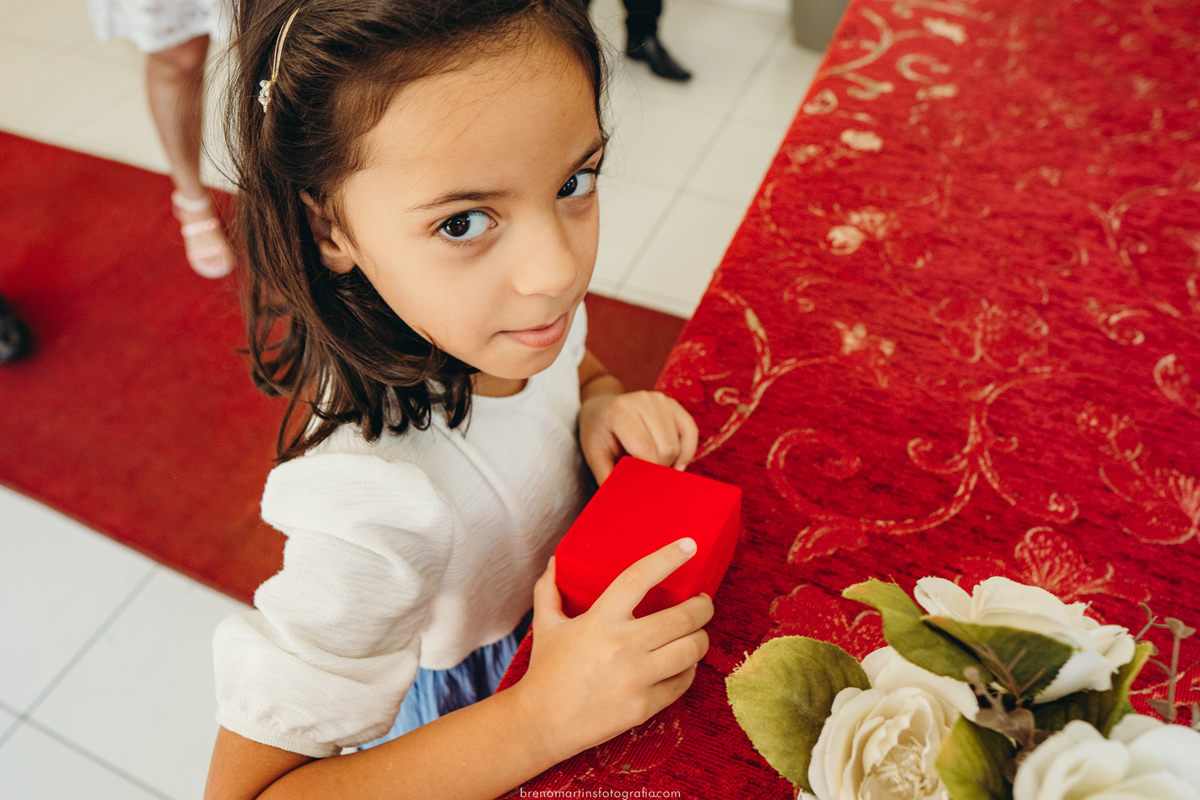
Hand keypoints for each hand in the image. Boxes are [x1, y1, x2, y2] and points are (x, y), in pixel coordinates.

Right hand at [515, 539, 713, 760]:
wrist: (542, 723)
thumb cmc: (546, 671)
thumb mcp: (545, 625)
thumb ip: (549, 590)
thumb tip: (554, 562)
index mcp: (600, 619)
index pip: (639, 578)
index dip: (668, 558)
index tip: (689, 545)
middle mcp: (622, 645)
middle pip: (681, 618)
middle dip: (702, 607)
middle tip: (703, 602)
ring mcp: (636, 678)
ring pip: (691, 650)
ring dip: (701, 638)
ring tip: (697, 633)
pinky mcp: (645, 706)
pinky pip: (682, 682)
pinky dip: (689, 669)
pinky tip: (684, 663)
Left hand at [578, 390, 698, 482]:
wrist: (601, 409)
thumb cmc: (598, 434)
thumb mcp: (595, 456)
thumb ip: (609, 477)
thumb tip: (624, 503)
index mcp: (619, 411)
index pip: (645, 449)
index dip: (648, 474)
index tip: (643, 489)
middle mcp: (642, 400)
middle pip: (666, 448)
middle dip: (657, 469)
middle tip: (644, 476)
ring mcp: (660, 400)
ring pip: (677, 444)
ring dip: (669, 461)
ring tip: (652, 465)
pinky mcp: (674, 404)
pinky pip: (691, 432)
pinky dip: (686, 452)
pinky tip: (676, 464)